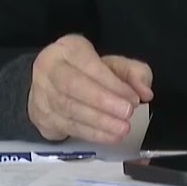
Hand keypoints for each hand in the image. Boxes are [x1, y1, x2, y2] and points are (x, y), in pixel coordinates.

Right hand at [27, 34, 153, 143]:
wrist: (50, 86)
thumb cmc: (86, 72)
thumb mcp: (112, 64)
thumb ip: (133, 73)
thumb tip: (145, 92)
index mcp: (68, 49)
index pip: (89, 65)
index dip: (111, 83)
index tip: (133, 98)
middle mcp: (49, 69)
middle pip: (73, 86)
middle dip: (103, 102)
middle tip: (127, 113)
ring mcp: (42, 94)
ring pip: (69, 109)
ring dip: (99, 121)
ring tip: (122, 128)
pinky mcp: (42, 117)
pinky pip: (68, 126)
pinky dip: (92, 134)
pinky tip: (110, 136)